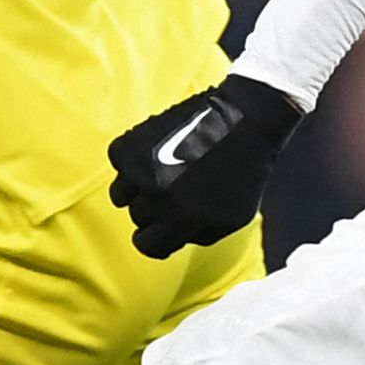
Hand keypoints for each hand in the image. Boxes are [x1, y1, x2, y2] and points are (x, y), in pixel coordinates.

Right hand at [107, 74, 302, 257]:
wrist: (245, 118)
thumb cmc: (243, 170)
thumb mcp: (233, 219)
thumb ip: (198, 236)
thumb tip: (170, 239)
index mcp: (183, 219)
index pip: (147, 246)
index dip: (156, 237)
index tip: (163, 226)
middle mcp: (158, 197)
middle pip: (138, 217)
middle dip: (155, 208)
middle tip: (176, 187)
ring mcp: (141, 169)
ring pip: (121, 193)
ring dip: (138, 186)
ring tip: (162, 170)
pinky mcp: (131, 143)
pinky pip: (119, 163)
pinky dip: (133, 160)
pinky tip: (156, 151)